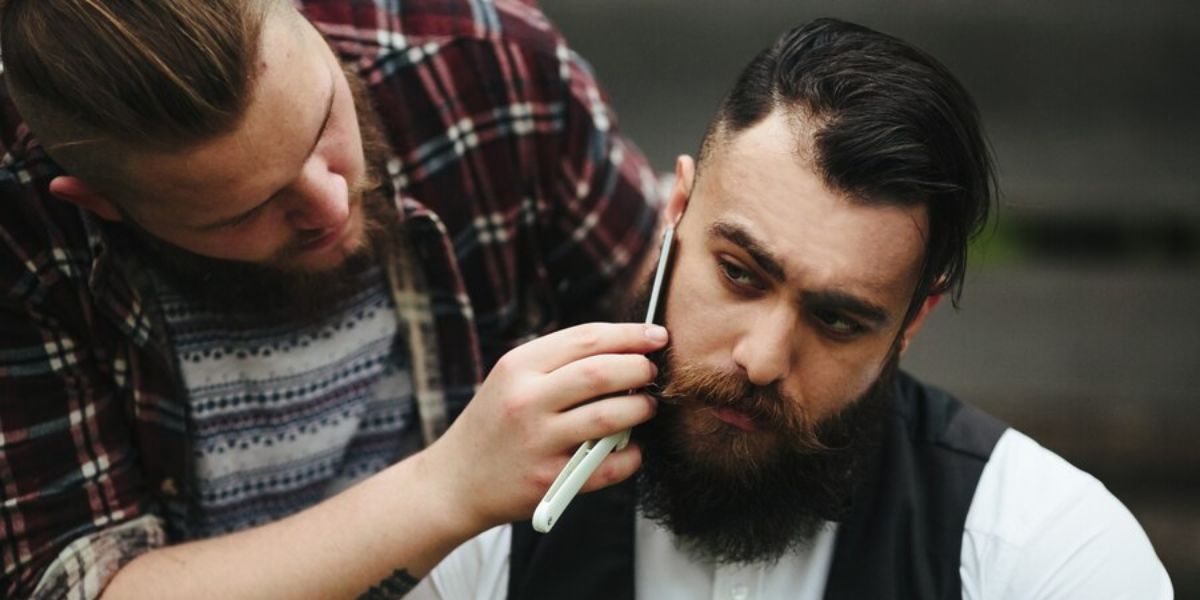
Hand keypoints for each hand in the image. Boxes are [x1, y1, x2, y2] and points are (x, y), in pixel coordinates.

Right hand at [423, 322, 667, 530]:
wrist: (455, 481)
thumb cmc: (495, 424)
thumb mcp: (511, 379)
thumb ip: (558, 362)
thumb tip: (623, 348)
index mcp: (518, 366)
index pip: (586, 338)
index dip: (629, 334)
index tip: (656, 335)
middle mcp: (527, 400)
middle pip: (601, 373)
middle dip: (639, 368)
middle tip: (651, 372)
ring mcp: (538, 441)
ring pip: (609, 417)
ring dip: (640, 409)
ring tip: (646, 407)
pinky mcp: (549, 480)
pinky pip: (607, 466)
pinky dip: (629, 456)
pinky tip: (630, 449)